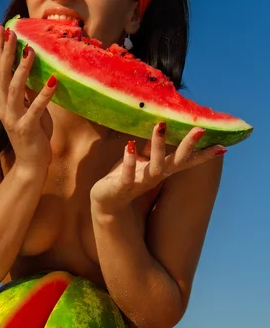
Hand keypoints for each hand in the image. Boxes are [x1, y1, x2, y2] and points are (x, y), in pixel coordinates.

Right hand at [0, 25, 57, 170]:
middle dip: (6, 52)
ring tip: (30, 50)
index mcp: (4, 102)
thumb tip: (30, 71)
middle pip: (3, 75)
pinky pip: (36, 109)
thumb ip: (27, 93)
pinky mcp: (27, 129)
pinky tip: (53, 80)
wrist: (30, 165)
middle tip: (10, 31)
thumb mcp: (29, 110)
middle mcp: (5, 108)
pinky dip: (44, 95)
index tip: (1, 29)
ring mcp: (14, 119)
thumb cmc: (32, 136)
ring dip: (23, 69)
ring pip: (15, 89)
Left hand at [90, 123, 226, 214]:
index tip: (223, 146)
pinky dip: (129, 160)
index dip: (203, 155)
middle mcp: (155, 176)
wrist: (105, 201)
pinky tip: (129, 145)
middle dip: (188, 146)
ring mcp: (140, 183)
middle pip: (176, 161)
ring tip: (160, 125)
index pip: (186, 161)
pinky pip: (128, 175)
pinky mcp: (122, 187)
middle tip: (200, 129)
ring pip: (155, 166)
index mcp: (161, 170)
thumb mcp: (141, 160)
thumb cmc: (125, 177)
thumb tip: (165, 127)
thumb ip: (153, 148)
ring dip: (158, 146)